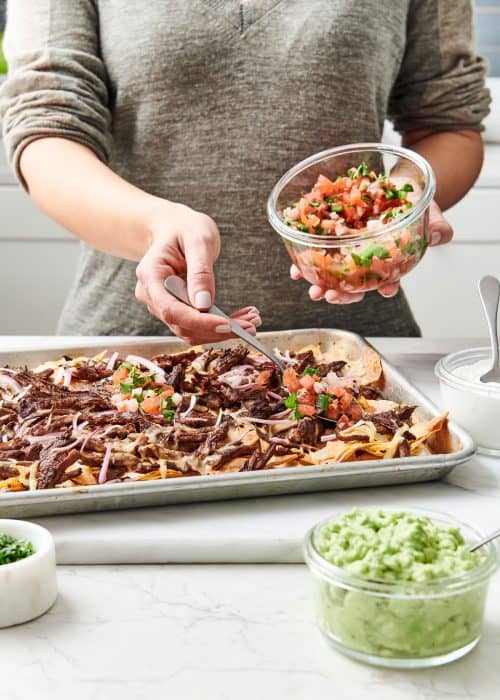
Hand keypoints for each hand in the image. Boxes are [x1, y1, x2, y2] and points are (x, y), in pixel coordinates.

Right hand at [135, 201, 260, 343]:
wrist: (175, 228)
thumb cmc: (184, 228)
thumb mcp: (198, 240)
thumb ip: (200, 271)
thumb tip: (204, 304)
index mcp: (151, 275)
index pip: (171, 309)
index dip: (198, 322)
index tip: (226, 324)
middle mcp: (152, 295)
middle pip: (182, 325)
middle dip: (216, 330)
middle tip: (251, 325)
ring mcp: (163, 305)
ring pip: (192, 330)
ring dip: (222, 331)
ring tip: (252, 320)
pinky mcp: (177, 310)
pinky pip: (198, 325)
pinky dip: (220, 325)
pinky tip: (242, 318)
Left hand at [290, 200, 452, 303]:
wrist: (391, 183)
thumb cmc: (410, 201)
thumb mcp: (428, 209)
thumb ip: (437, 224)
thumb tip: (441, 234)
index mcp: (390, 260)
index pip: (390, 279)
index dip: (388, 287)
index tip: (387, 290)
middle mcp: (366, 261)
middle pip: (356, 284)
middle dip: (343, 295)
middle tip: (332, 296)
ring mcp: (346, 252)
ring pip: (333, 275)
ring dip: (321, 285)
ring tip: (313, 289)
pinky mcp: (330, 238)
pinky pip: (315, 253)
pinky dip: (304, 262)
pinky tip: (296, 270)